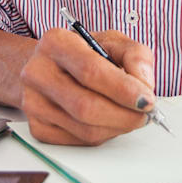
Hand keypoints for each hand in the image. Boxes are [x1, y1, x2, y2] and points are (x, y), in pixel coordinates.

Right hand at [19, 28, 156, 145]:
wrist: (47, 67)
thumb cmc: (82, 53)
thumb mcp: (111, 41)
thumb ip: (135, 55)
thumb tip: (144, 84)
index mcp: (56, 43)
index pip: (90, 71)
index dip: (123, 89)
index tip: (147, 100)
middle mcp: (38, 72)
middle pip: (86, 106)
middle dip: (124, 115)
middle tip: (145, 115)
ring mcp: (33, 102)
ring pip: (84, 129)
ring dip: (117, 127)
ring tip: (131, 117)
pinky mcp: (37, 126)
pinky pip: (78, 141)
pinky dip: (102, 135)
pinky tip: (109, 121)